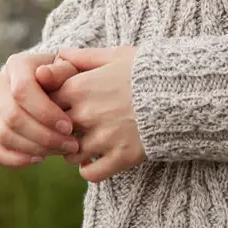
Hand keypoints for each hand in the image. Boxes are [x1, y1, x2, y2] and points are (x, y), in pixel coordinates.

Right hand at [0, 50, 82, 167]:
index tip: (69, 127)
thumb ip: (62, 71)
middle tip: (71, 145)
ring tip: (61, 150)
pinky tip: (40, 158)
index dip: (45, 112)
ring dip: (35, 149)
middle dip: (44, 136)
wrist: (57, 86)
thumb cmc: (68, 77)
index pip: (22, 91)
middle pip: (12, 116)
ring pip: (4, 135)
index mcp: (16, 64)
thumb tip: (42, 74)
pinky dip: (17, 159)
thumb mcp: (71, 70)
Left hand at [45, 46, 146, 182]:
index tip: (62, 109)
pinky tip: (97, 160)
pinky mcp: (120, 157)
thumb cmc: (147, 71)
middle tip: (71, 131)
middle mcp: (86, 114)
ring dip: (74, 152)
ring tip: (86, 145)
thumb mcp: (115, 56)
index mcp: (80, 87)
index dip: (51, 108)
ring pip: (70, 156)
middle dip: (61, 133)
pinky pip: (91, 173)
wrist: (182, 92)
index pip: (45, 103)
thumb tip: (59, 54)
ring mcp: (103, 138)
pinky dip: (90, 169)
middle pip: (55, 131)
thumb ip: (84, 56)